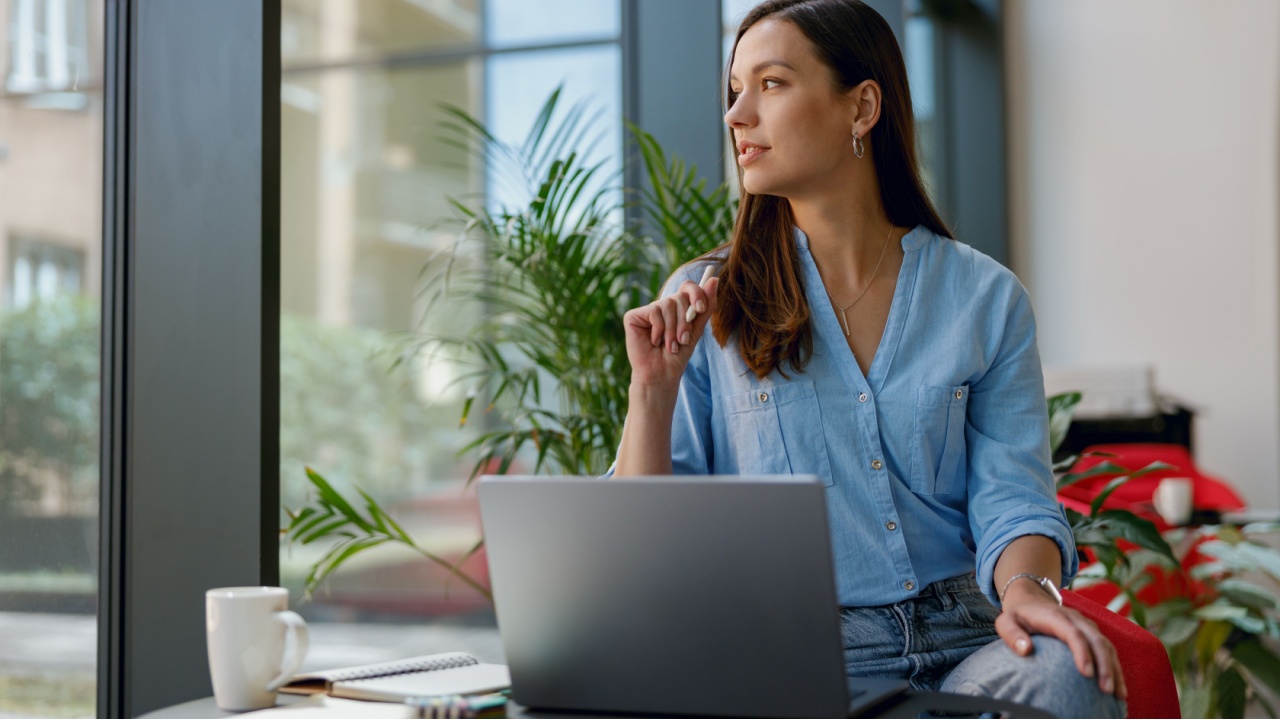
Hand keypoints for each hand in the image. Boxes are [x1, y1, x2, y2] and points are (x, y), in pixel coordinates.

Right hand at [623, 275, 718, 389]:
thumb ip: (705, 306)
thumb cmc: (677, 355)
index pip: (687, 287)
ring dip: (672, 329)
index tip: (700, 308)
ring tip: (670, 345)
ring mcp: (647, 310)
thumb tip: (714, 279)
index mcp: (677, 308)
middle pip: (679, 296)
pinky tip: (654, 342)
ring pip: (667, 305)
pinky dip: (658, 330)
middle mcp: (662, 306)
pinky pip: (654, 312)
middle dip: (684, 320)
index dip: (696, 293)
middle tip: (682, 340)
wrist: (661, 373)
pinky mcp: (633, 316)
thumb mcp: (696, 329)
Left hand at [997, 584, 1126, 699]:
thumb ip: (1011, 634)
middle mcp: (1075, 619)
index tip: (1086, 674)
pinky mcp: (1091, 632)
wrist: (1031, 598)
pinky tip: (1118, 686)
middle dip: (1104, 665)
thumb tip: (1026, 650)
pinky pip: (1107, 649)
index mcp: (1055, 616)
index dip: (1082, 652)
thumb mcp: (1006, 621)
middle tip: (1106, 690)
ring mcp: (1086, 625)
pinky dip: (1115, 667)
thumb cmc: (1018, 615)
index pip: (1073, 633)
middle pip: (1096, 640)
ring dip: (1114, 669)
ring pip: (1106, 645)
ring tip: (1117, 694)